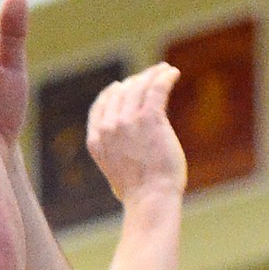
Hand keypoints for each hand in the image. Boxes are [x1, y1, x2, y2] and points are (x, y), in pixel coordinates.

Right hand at [86, 64, 186, 204]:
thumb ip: (113, 154)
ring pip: (139, 87)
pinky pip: (157, 89)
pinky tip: (172, 73)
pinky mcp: (150, 119)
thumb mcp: (113, 172)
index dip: (113, 92)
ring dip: (152, 74)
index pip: (101, 105)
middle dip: (136, 81)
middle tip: (150, 76)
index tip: (124, 85)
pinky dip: (164, 77)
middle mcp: (109, 127)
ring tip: (164, 69)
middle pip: (121, 92)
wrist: (150, 199)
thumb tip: (124, 153)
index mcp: (96, 140)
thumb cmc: (137, 194)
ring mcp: (128, 121)